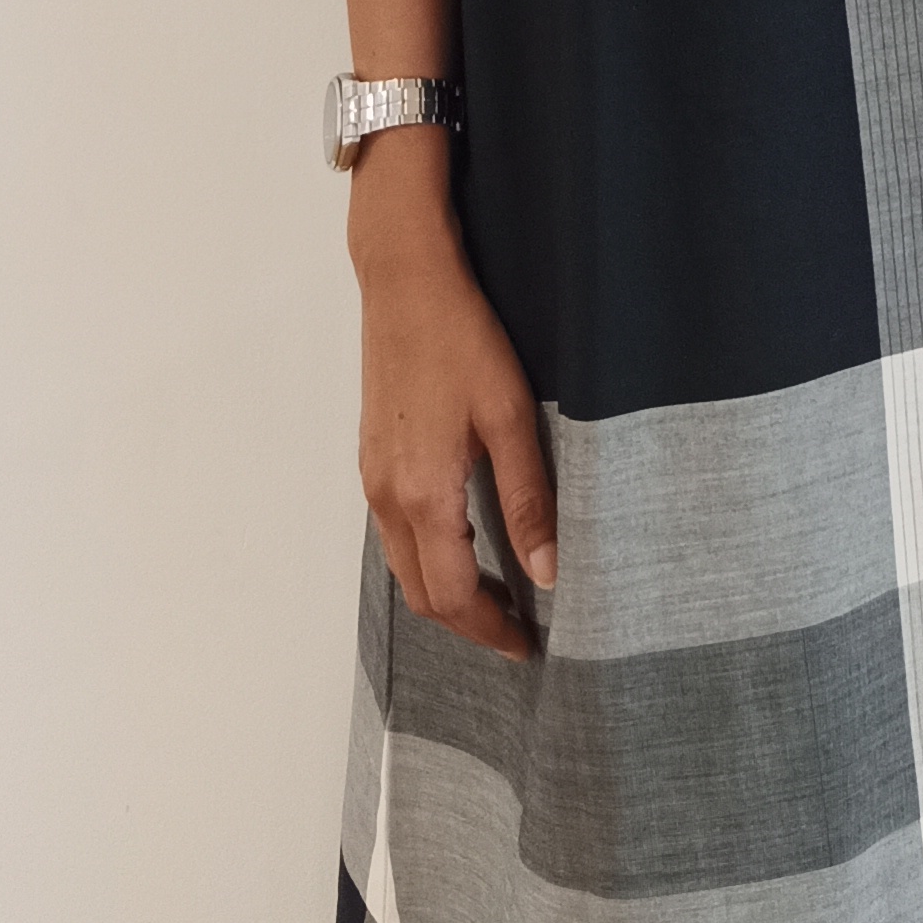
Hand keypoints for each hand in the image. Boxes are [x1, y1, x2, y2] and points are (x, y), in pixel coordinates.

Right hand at [348, 137, 556, 662]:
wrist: (404, 278)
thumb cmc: (461, 337)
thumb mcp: (510, 416)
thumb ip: (528, 499)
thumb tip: (549, 571)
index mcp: (422, 495)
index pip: (453, 597)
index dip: (491, 630)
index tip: (530, 645)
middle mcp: (387, 497)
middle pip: (421, 594)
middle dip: (467, 621)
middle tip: (518, 627)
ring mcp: (373, 477)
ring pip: (403, 566)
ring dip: (446, 590)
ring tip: (500, 589)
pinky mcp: (373, 456)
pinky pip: (394, 532)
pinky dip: (429, 556)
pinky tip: (466, 539)